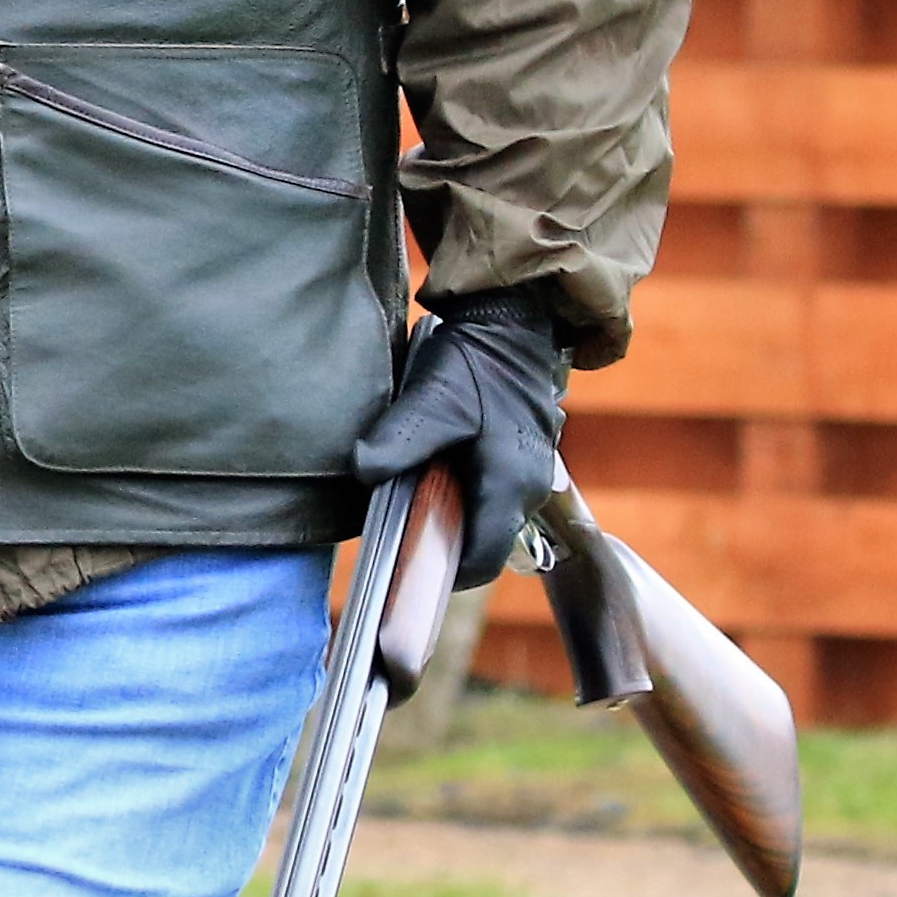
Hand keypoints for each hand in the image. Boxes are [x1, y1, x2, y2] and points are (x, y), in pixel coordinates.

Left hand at [348, 289, 567, 589]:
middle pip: (487, 542)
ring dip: (459, 517)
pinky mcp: (529, 455)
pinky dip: (470, 494)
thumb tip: (361, 474)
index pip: (481, 560)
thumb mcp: (431, 399)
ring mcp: (535, 472)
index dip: (445, 575)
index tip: (410, 574)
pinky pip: (498, 493)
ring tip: (419, 499)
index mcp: (508, 484)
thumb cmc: (475, 362)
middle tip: (406, 534)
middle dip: (449, 545)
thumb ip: (398, 442)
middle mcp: (530, 487)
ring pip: (493, 518)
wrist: (514, 321)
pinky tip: (441, 470)